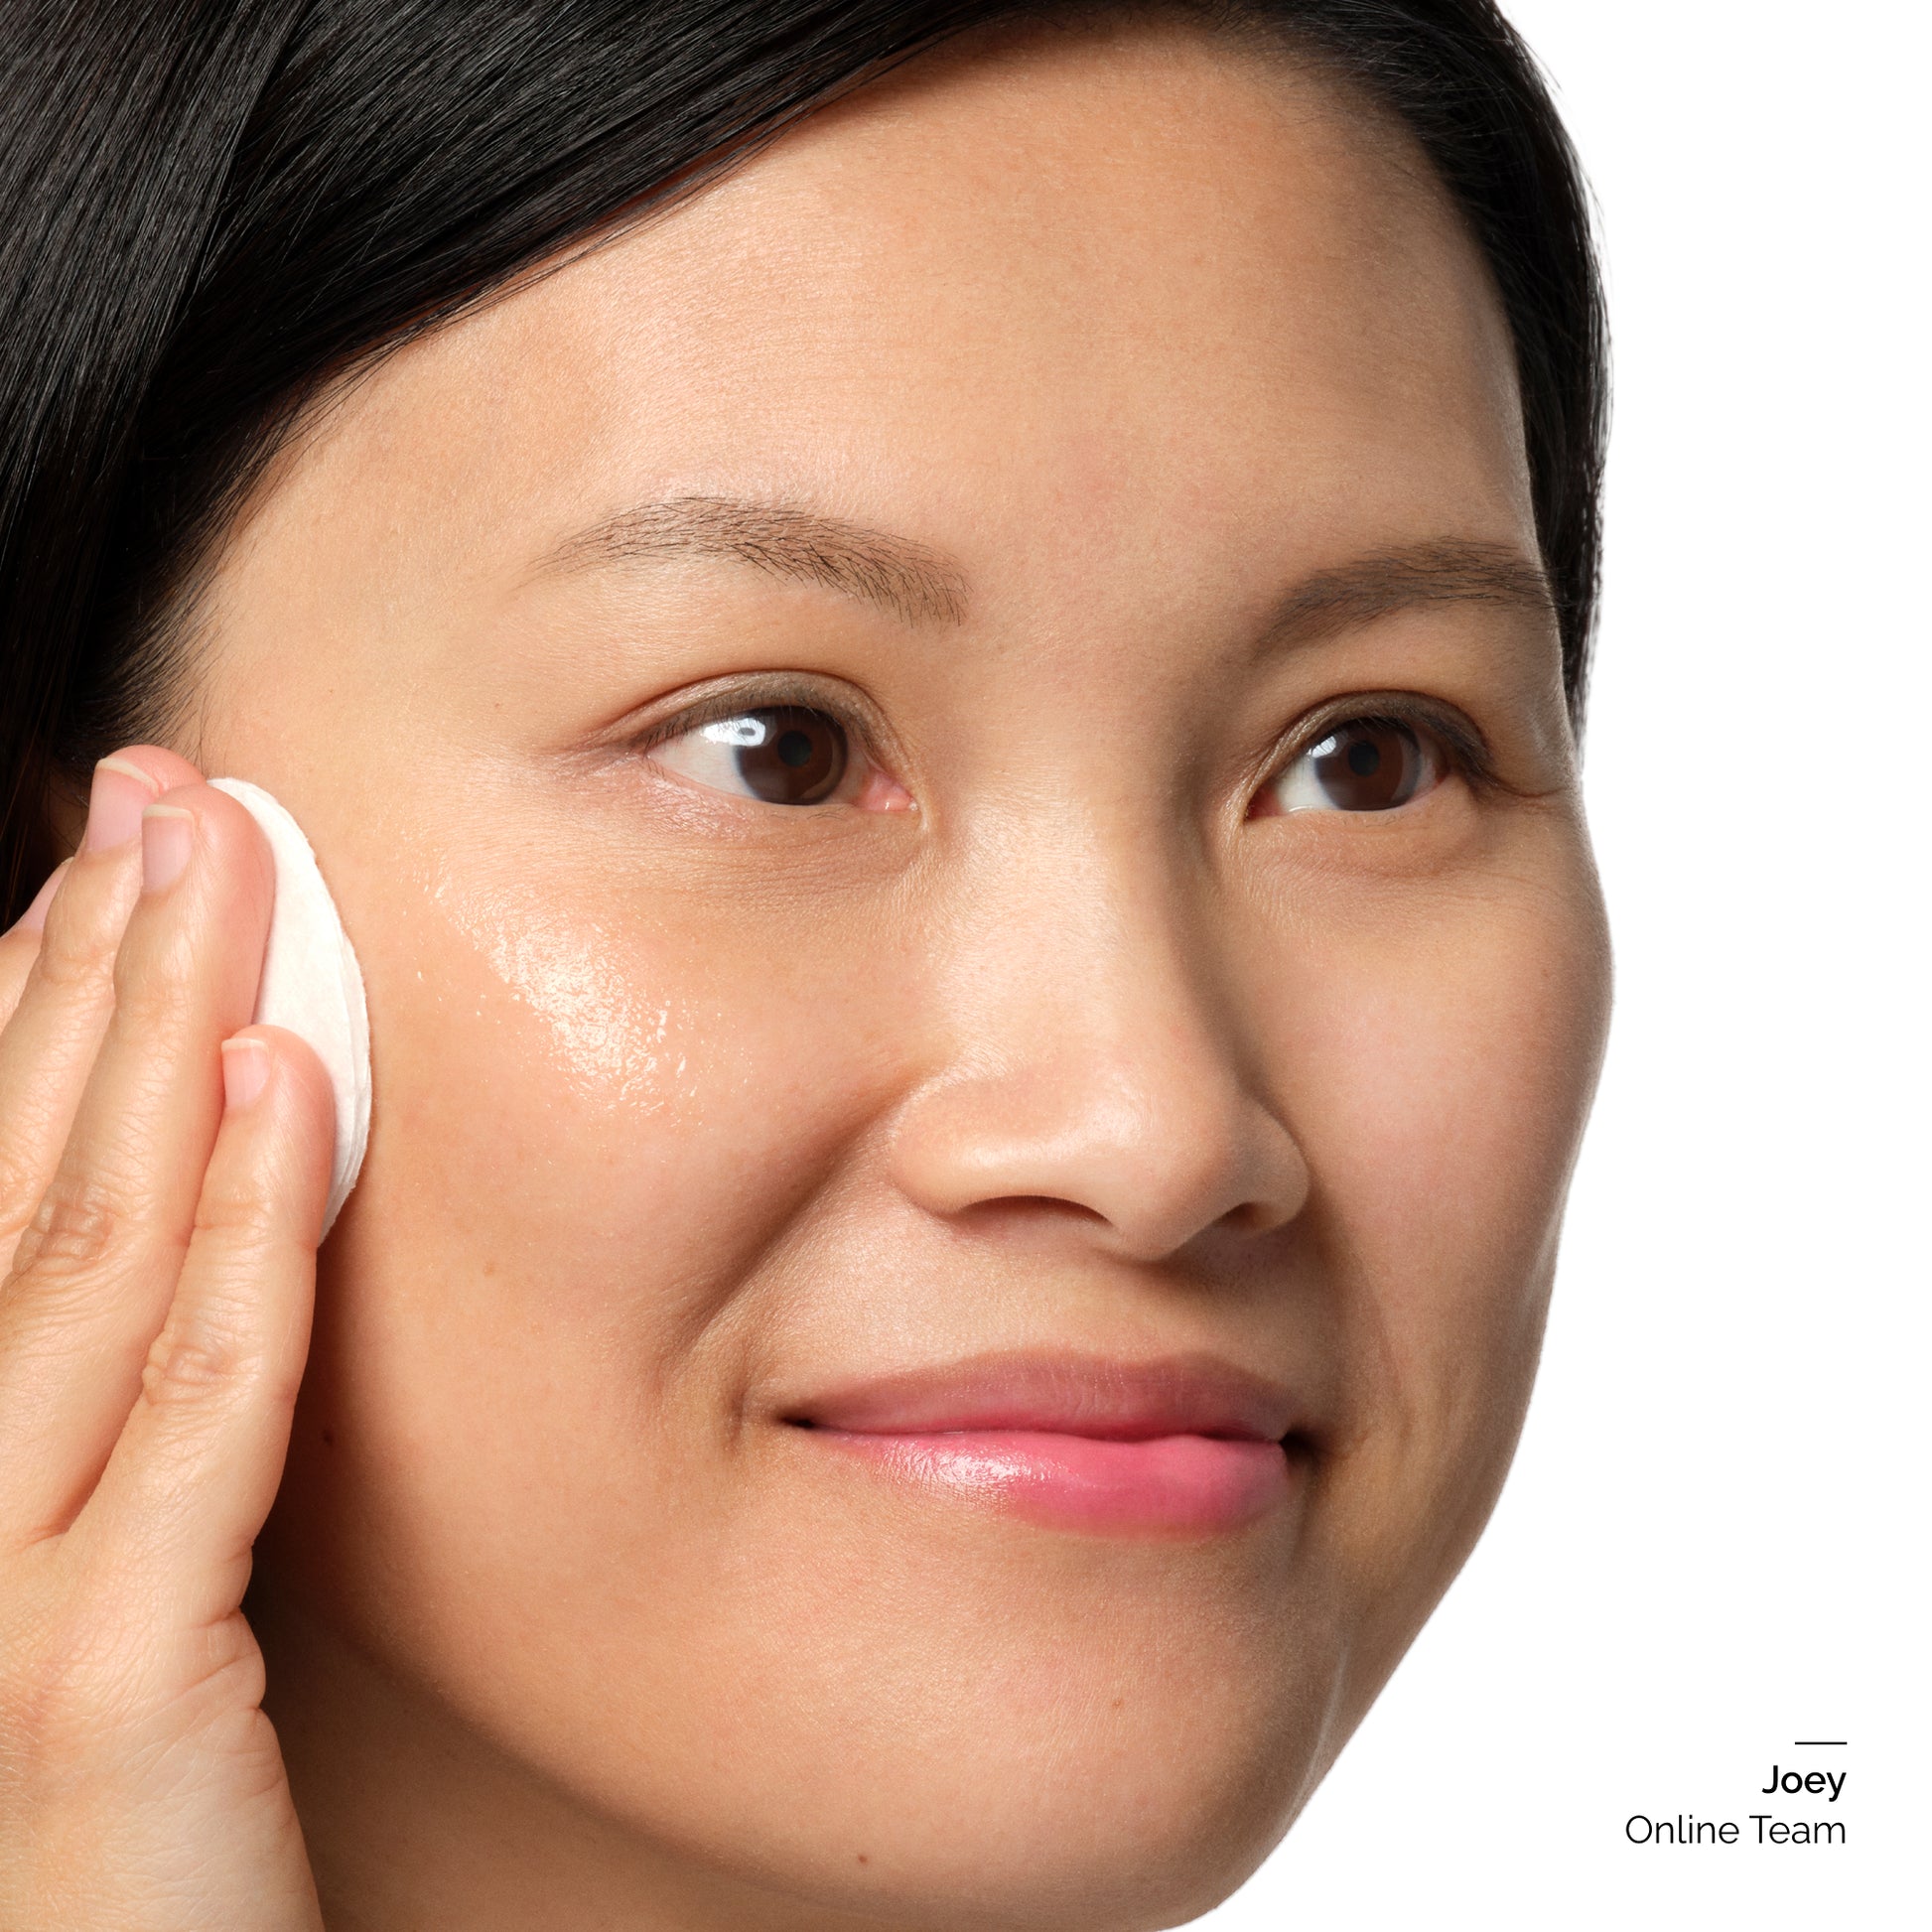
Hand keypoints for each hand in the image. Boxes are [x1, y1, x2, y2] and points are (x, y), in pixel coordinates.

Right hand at [0, 749, 331, 1930]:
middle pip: (19, 1175)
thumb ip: (109, 1405)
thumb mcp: (87, 1576)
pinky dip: (244, 1235)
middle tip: (164, 794)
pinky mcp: (104, 1680)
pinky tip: (289, 1088)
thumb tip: (176, 1207)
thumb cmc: (91, 1827)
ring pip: (86, 1251)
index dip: (32, 999)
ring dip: (153, 1041)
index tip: (104, 853)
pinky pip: (195, 1411)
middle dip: (88, 967)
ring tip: (214, 872)